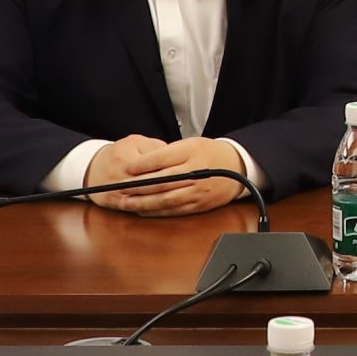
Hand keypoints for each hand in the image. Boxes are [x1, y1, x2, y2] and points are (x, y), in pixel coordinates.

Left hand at [83, 135, 250, 217]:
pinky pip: (174, 210)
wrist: (237, 166)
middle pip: (160, 181)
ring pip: (165, 199)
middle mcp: (194, 172)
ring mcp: (197, 191)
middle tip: (118, 189)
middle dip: (136, 187)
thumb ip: (168, 153)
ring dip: (143, 202)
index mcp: (191, 153)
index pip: (161, 159)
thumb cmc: (210, 153)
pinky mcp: (199, 205)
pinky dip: (157, 212)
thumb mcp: (191, 144)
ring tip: (125, 202)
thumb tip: (142, 163)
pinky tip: (143, 210)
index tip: (126, 168)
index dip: (141, 165)